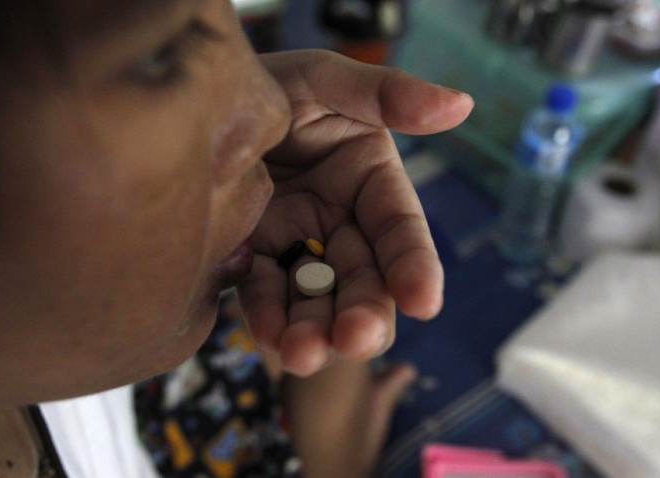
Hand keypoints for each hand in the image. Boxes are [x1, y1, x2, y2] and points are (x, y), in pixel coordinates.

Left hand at [237, 50, 472, 375]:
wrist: (198, 97)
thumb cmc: (273, 81)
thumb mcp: (327, 79)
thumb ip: (387, 95)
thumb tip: (461, 104)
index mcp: (369, 181)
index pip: (399, 231)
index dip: (415, 266)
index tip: (423, 301)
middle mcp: (338, 221)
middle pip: (362, 279)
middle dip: (362, 314)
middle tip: (354, 340)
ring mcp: (295, 244)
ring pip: (315, 299)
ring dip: (314, 331)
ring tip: (303, 354)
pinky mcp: (253, 258)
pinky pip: (263, 294)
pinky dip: (267, 317)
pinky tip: (269, 337)